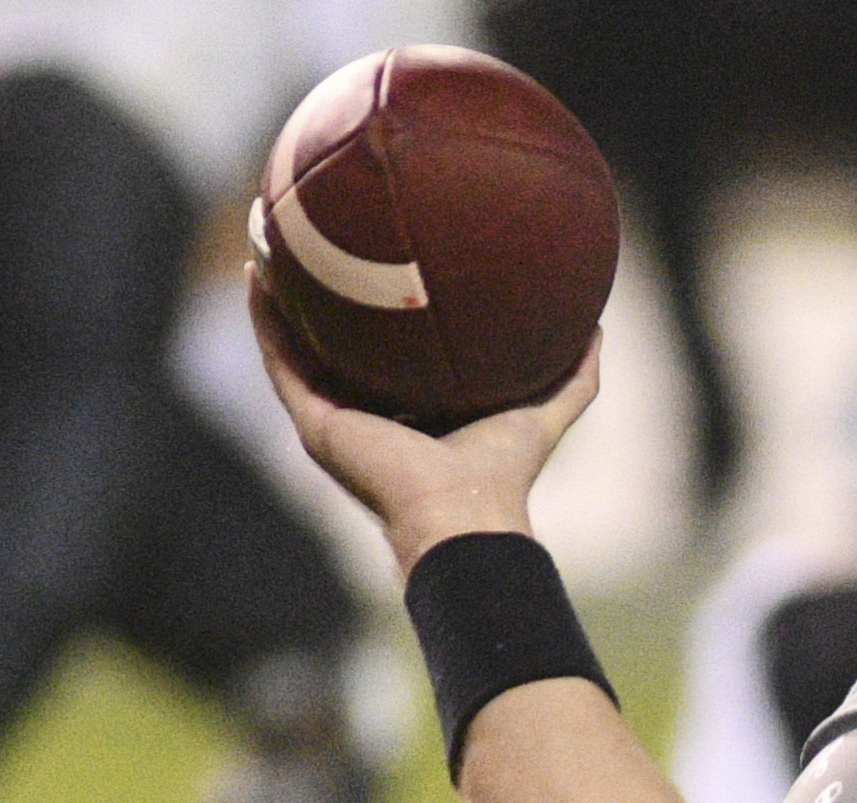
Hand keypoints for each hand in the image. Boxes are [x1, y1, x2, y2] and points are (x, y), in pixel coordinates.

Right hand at [246, 272, 600, 573]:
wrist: (465, 510)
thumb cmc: (505, 470)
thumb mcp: (545, 409)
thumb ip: (574, 374)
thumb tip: (598, 326)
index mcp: (412, 415)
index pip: (389, 355)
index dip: (381, 312)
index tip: (379, 259)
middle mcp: (367, 417)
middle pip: (333, 346)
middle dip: (320, 297)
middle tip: (313, 237)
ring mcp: (334, 422)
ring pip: (294, 347)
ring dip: (278, 297)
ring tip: (267, 238)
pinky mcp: (314, 425)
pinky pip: (279, 361)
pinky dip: (265, 319)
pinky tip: (258, 274)